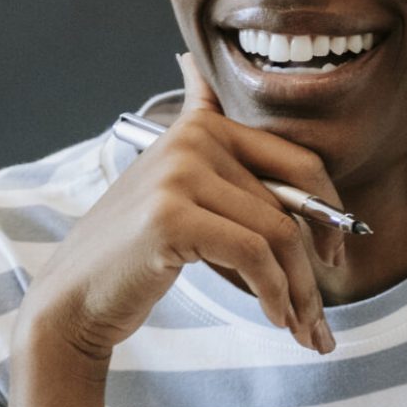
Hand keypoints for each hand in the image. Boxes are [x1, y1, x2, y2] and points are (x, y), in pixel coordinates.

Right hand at [16, 52, 349, 364]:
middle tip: (322, 314)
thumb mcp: (179, 198)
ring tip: (302, 329)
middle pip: (291, 202)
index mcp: (200, 128)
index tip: (335, 256)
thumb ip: (219, 161)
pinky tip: (275, 319)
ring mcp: (178, 174)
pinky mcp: (171, 216)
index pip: (296, 160)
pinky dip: (275, 293)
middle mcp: (191, 140)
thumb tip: (208, 76)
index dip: (329, 211)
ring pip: (278, 232)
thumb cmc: (133, 259)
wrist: (72, 300)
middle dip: (316, 265)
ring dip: (300, 291)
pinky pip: (254, 254)